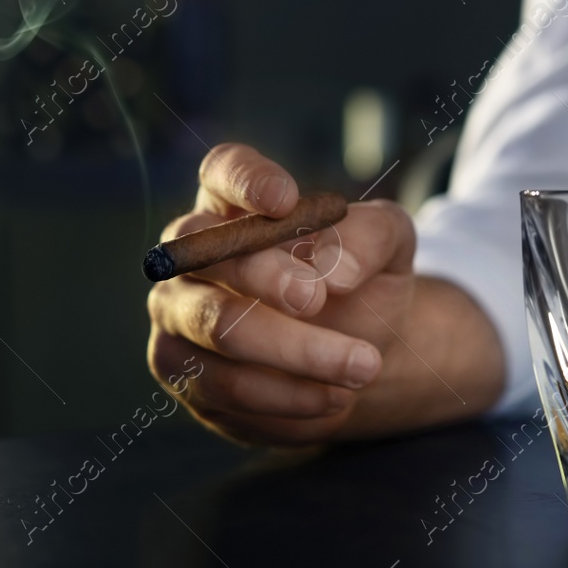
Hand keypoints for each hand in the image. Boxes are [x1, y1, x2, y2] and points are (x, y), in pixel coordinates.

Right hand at [145, 144, 415, 444]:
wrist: (356, 350)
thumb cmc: (361, 281)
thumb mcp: (389, 245)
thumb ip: (370, 236)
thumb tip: (335, 270)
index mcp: (238, 201)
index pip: (224, 170)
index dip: (246, 181)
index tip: (286, 200)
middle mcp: (191, 252)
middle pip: (212, 256)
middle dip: (269, 279)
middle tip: (321, 300)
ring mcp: (178, 313)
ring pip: (221, 330)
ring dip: (297, 352)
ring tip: (363, 366)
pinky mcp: (183, 374)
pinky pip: (226, 387)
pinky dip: (287, 396)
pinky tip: (334, 397)